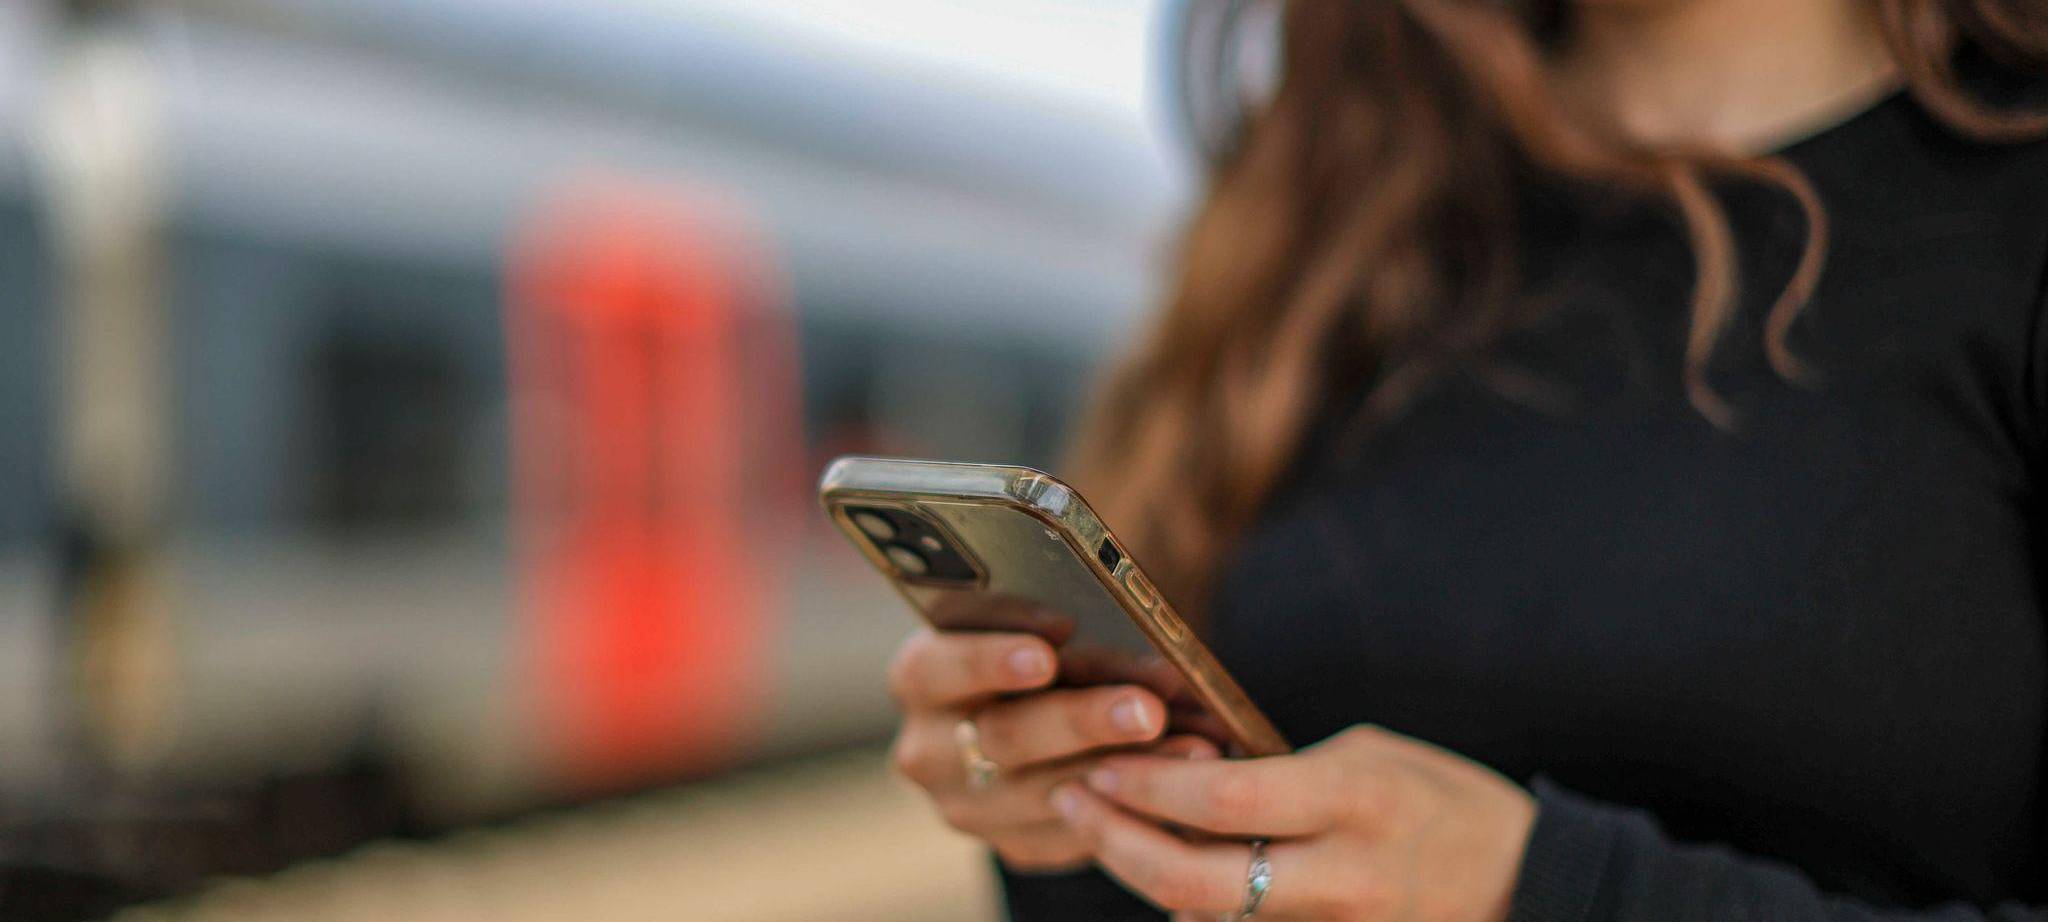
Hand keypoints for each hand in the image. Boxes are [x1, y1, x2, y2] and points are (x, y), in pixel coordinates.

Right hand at [885, 627, 1215, 870]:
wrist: (1043, 709)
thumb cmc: (1046, 642)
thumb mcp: (1039, 617)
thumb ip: (1062, 614)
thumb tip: (1125, 616)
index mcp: (920, 675)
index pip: (937, 666)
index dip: (990, 658)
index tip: (1050, 646)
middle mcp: (929, 748)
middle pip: (1002, 737)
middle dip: (1082, 720)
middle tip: (1145, 708)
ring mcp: (970, 805)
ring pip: (1046, 793)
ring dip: (1125, 768)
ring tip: (1193, 745)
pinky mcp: (1017, 844)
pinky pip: (1076, 833)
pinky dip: (1135, 804)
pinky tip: (1187, 777)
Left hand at [1050, 724, 1535, 920]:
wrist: (1524, 883)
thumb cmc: (1441, 800)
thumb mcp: (1367, 757)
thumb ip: (1282, 773)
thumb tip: (1187, 781)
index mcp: (1355, 799)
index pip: (1228, 796)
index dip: (1151, 785)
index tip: (1101, 761)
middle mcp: (1345, 874)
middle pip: (1198, 880)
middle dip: (1117, 843)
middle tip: (1072, 801)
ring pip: (1209, 919)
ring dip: (1144, 878)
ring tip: (1102, 829)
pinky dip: (1196, 915)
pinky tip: (1167, 882)